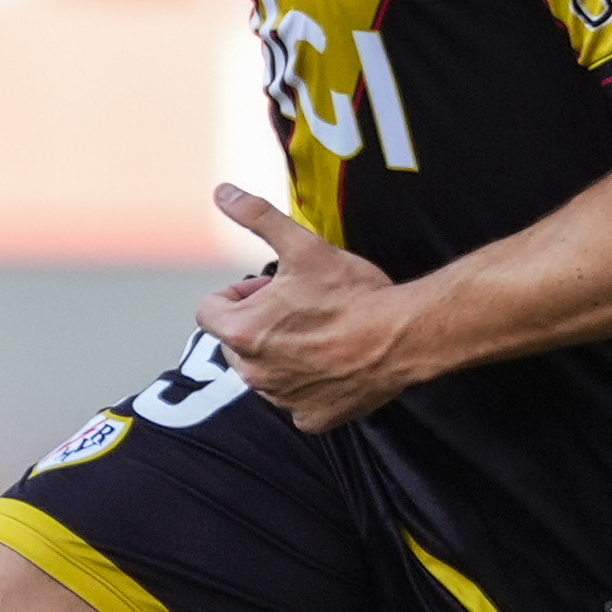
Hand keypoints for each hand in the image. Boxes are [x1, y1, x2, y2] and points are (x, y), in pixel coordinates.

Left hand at [196, 185, 422, 430]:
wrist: (402, 335)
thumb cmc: (352, 293)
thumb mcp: (302, 246)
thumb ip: (257, 217)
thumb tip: (223, 192)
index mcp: (241, 332)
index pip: (209, 311)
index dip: (236, 295)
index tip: (266, 289)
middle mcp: (253, 372)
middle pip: (235, 343)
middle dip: (258, 325)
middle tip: (298, 307)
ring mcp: (282, 400)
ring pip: (266, 373)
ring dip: (282, 354)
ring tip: (320, 332)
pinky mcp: (311, 418)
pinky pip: (297, 402)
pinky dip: (309, 385)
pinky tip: (334, 363)